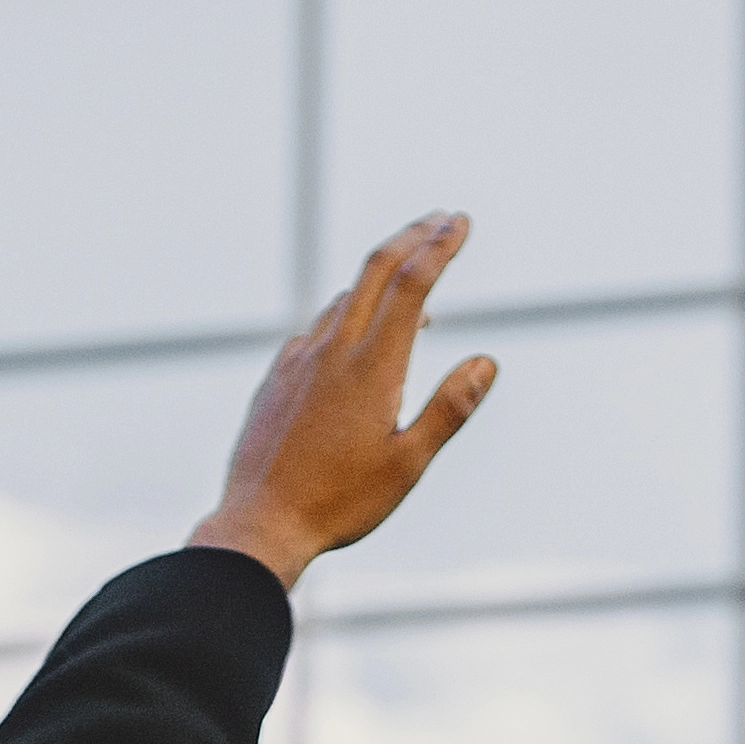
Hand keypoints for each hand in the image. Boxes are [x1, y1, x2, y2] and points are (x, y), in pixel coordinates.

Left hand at [194, 213, 498, 585]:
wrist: (259, 524)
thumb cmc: (339, 504)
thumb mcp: (407, 464)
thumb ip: (448, 409)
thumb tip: (485, 362)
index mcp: (371, 368)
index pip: (412, 285)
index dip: (439, 246)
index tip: (460, 222)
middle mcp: (332, 351)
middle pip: (374, 271)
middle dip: (411, 237)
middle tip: (441, 219)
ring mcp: (298, 361)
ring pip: (342, 299)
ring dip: (380, 278)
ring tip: (411, 282)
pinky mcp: (276, 378)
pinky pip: (315, 329)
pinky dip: (345, 314)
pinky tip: (352, 334)